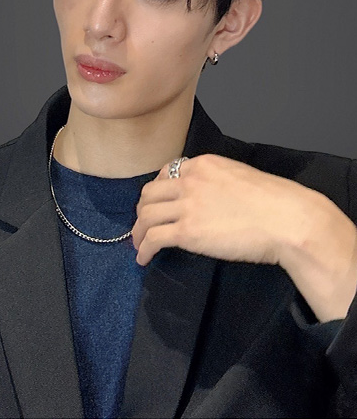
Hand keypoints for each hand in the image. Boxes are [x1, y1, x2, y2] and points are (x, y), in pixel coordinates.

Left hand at [131, 153, 356, 320]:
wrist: (285, 219)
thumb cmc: (274, 202)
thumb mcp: (240, 177)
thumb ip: (217, 183)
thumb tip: (210, 199)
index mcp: (203, 164)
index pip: (167, 172)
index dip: (157, 190)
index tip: (156, 203)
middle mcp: (190, 181)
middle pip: (150, 193)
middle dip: (142, 210)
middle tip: (143, 224)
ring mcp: (187, 205)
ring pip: (146, 215)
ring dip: (138, 231)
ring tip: (138, 244)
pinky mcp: (187, 232)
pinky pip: (154, 239)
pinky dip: (143, 249)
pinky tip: (143, 258)